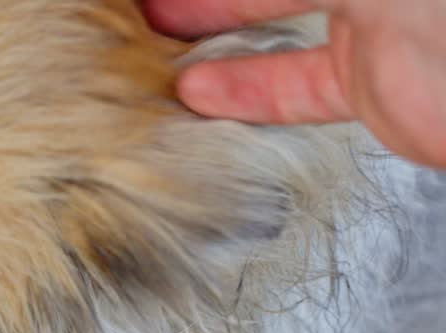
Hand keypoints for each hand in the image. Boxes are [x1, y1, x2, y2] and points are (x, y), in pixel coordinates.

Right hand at [142, 0, 445, 168]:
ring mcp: (374, 15)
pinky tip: (196, 93)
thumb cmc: (435, 8)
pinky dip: (242, 89)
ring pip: (274, 13)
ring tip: (153, 33)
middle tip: (147, 2)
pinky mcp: (372, 77)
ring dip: (212, 25)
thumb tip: (215, 49)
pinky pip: (294, 81)